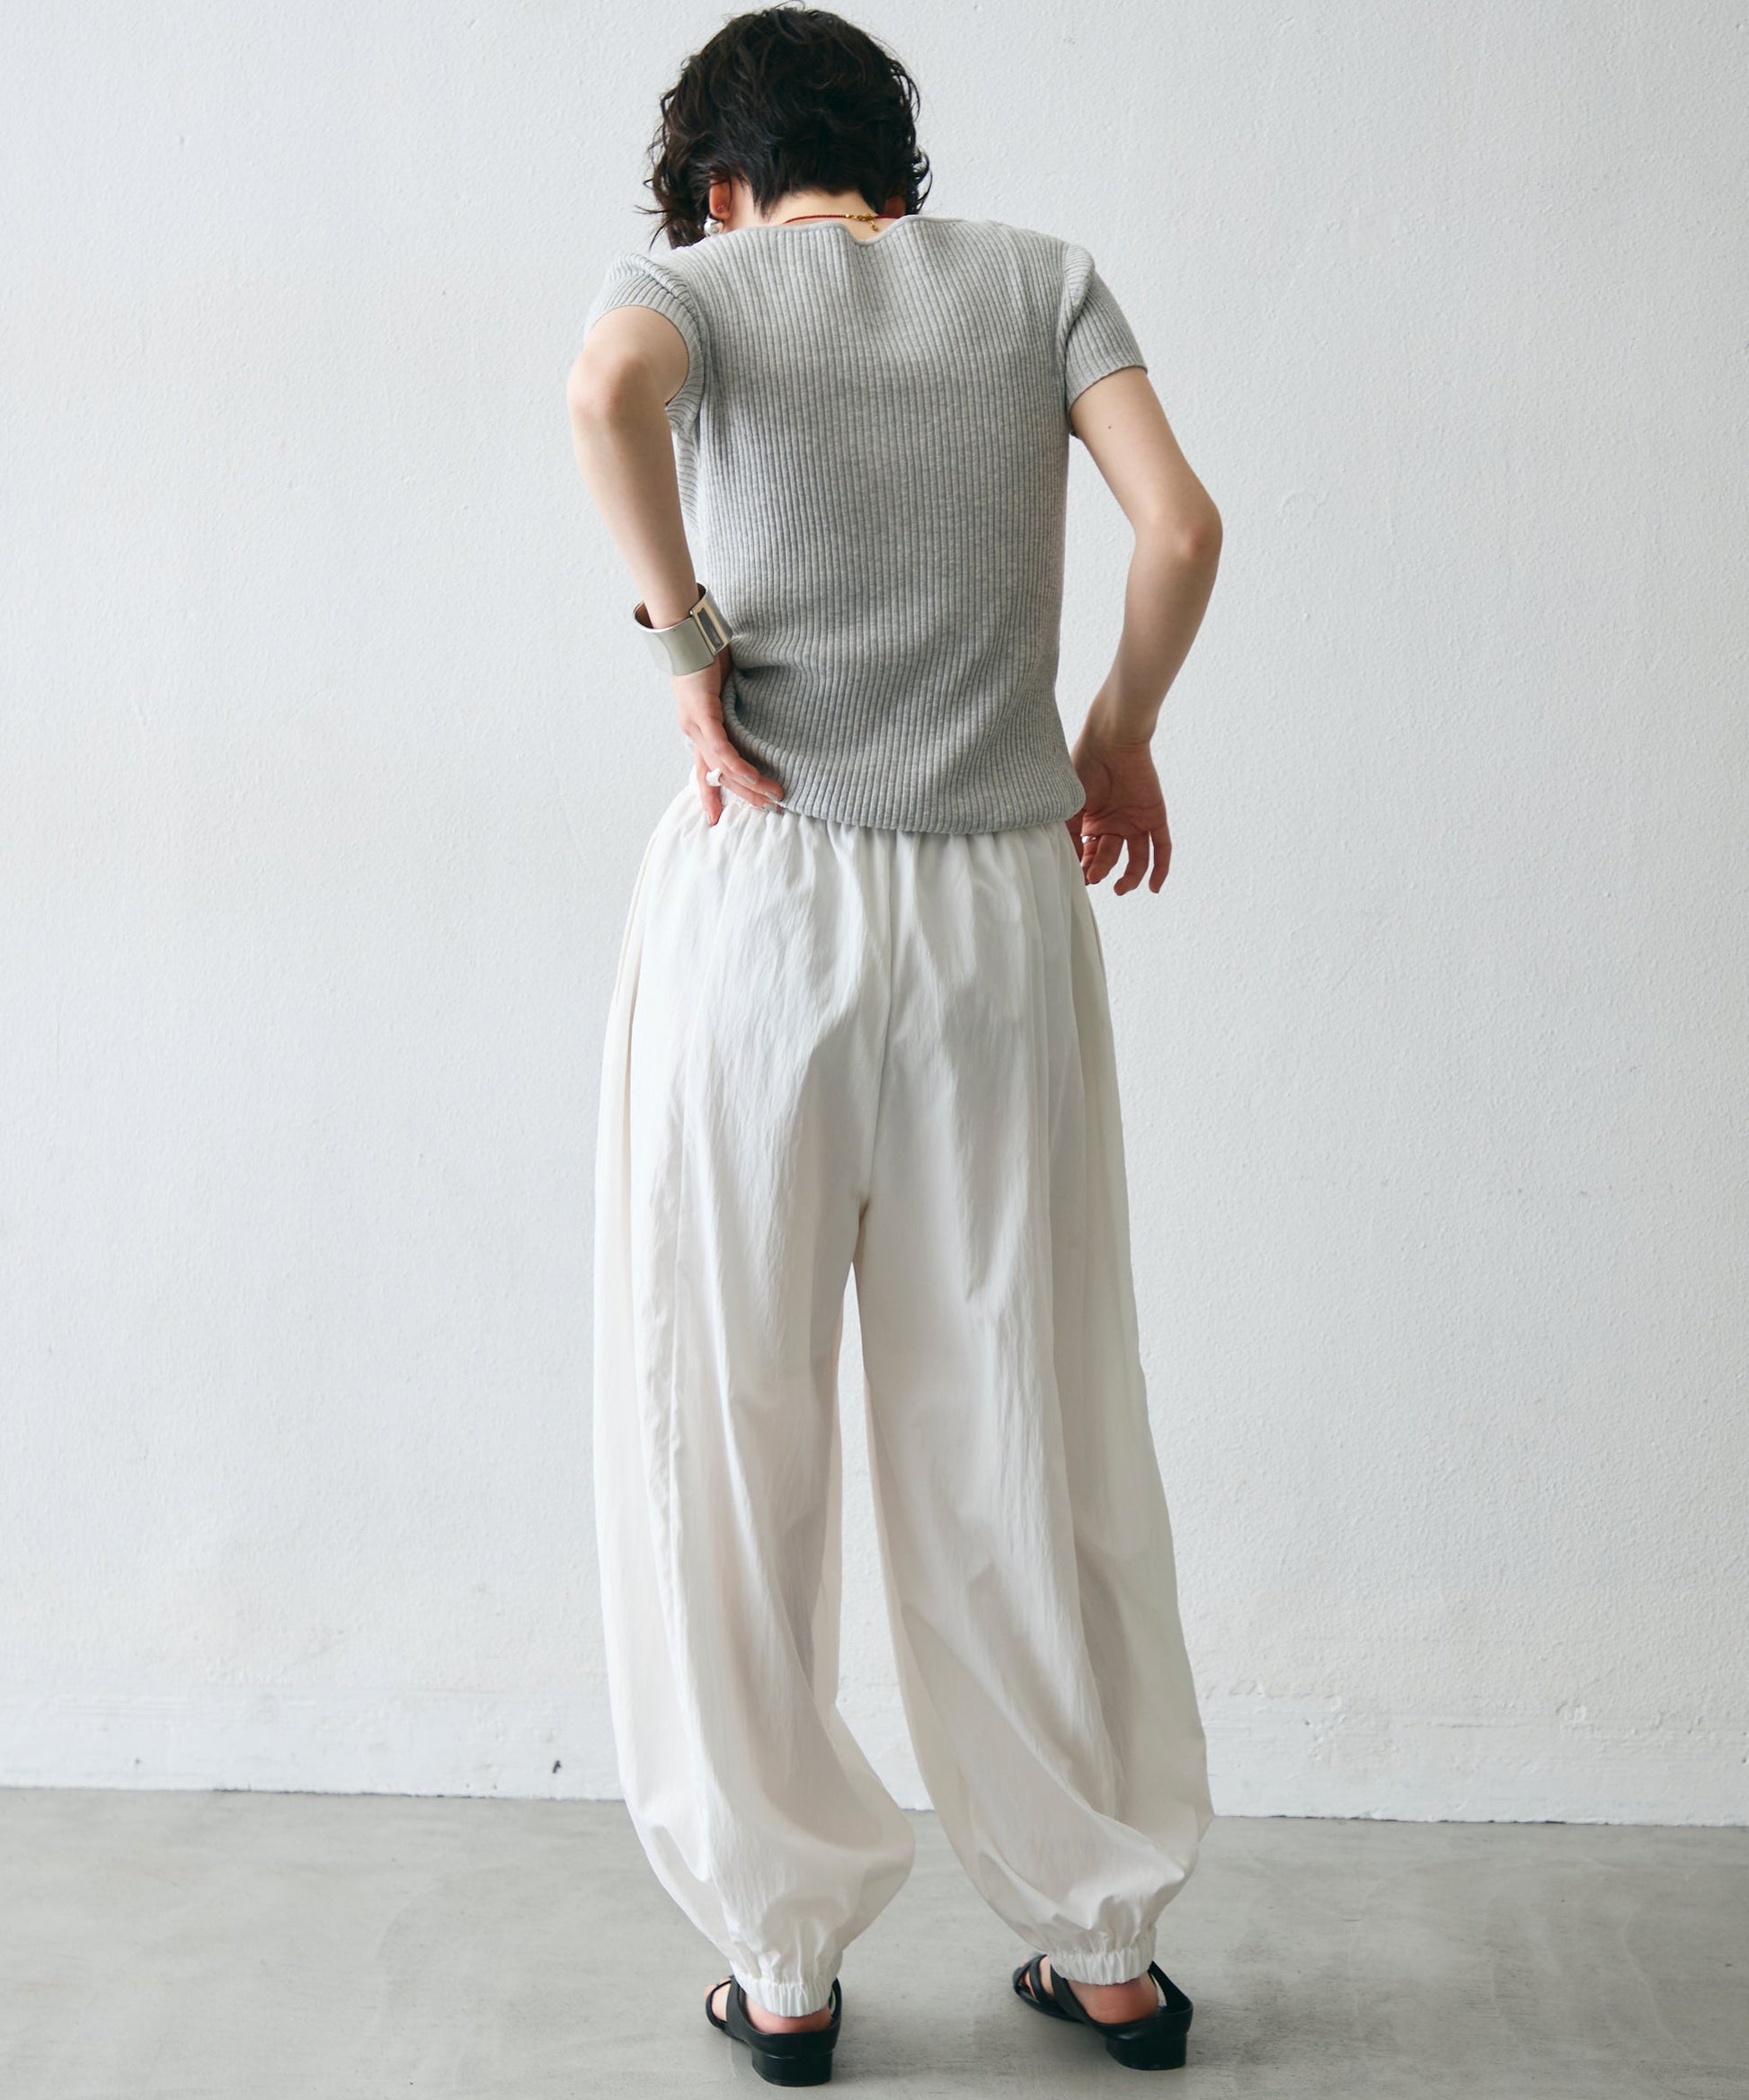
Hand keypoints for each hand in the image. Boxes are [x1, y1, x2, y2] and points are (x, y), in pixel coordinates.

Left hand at [671, 646, 784, 824]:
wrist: (686, 634)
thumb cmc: (705, 655)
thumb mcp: (723, 689)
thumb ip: (732, 707)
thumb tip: (753, 715)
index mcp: (697, 730)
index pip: (705, 771)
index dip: (711, 796)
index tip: (717, 819)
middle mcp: (693, 733)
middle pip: (717, 776)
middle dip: (743, 797)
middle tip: (767, 812)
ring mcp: (695, 725)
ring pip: (722, 767)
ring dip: (749, 785)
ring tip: (773, 797)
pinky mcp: (702, 714)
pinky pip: (721, 747)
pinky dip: (736, 764)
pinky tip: (753, 777)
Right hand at [1066, 715, 1170, 892]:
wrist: (1110, 741)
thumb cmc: (1084, 767)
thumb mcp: (1069, 806)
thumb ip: (1070, 835)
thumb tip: (1072, 864)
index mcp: (1092, 821)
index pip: (1089, 854)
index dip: (1083, 868)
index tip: (1077, 878)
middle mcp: (1113, 824)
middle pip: (1109, 857)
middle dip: (1100, 870)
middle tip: (1093, 876)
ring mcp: (1135, 821)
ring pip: (1136, 859)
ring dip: (1130, 878)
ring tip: (1119, 889)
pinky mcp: (1154, 816)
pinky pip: (1161, 848)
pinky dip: (1160, 869)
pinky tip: (1154, 888)